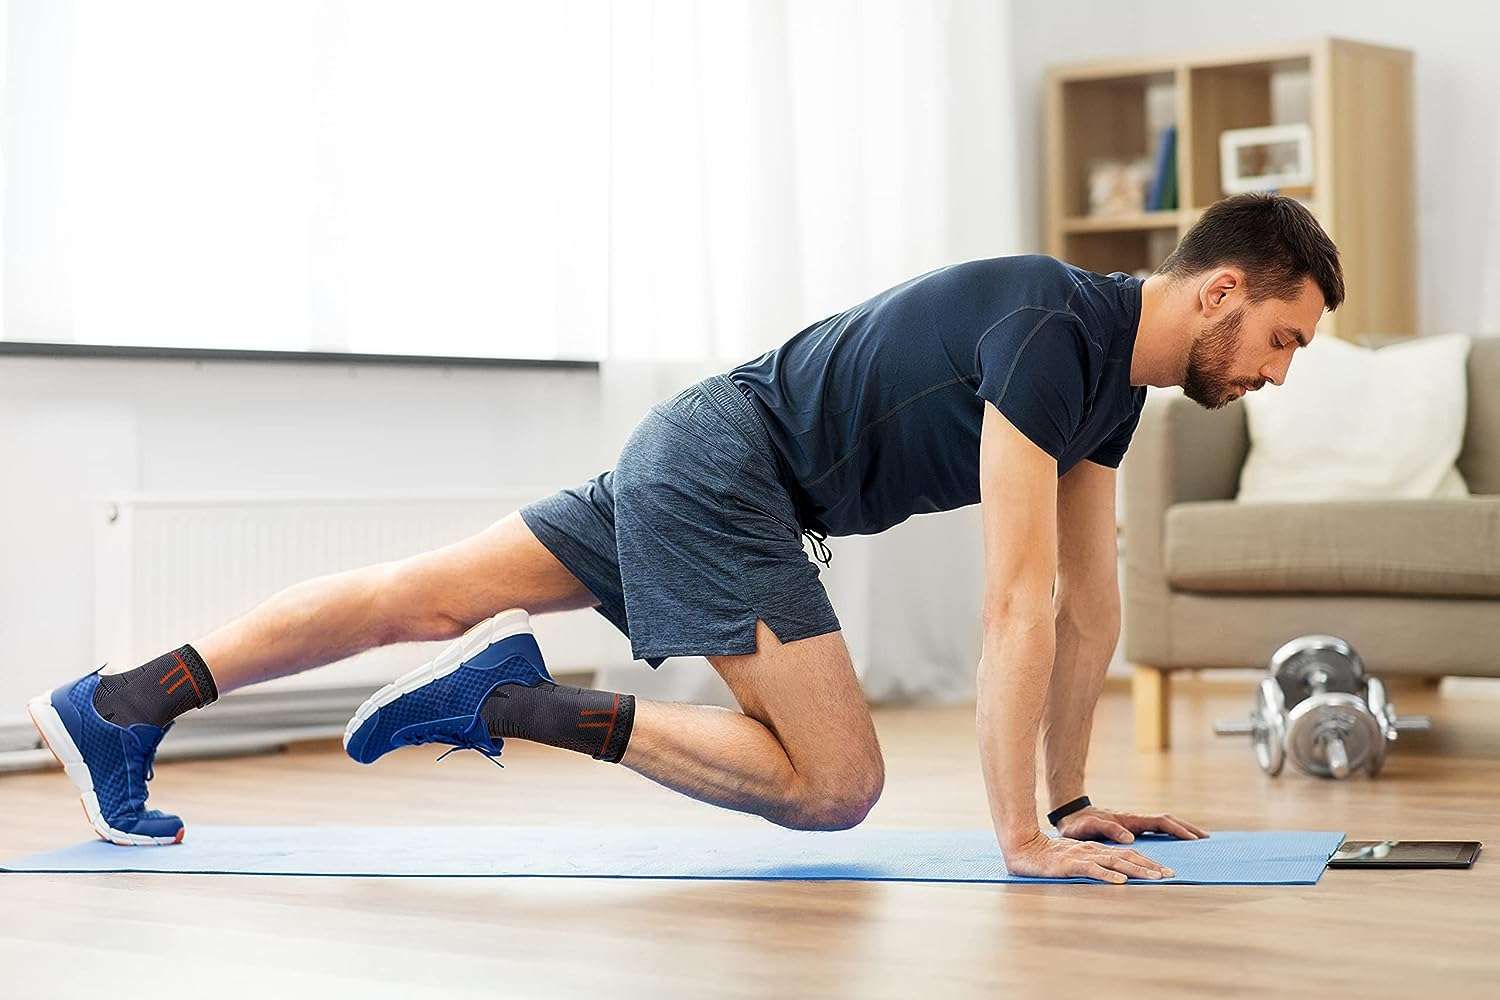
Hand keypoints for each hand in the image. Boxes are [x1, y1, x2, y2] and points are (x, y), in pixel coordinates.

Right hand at [1003, 830, 1174, 882]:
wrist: (1022, 848)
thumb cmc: (1047, 857)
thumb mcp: (1074, 859)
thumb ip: (1093, 863)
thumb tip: (1114, 874)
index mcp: (1095, 849)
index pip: (1126, 855)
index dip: (1147, 862)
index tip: (1165, 871)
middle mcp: (1092, 850)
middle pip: (1126, 857)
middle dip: (1150, 866)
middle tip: (1170, 875)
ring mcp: (1081, 856)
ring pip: (1114, 861)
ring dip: (1136, 870)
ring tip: (1153, 878)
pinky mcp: (1069, 864)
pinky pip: (1091, 869)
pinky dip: (1107, 874)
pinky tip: (1119, 881)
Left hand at [1055, 806, 1210, 844]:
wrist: (1070, 816)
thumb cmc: (1078, 824)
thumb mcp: (1089, 827)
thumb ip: (1108, 829)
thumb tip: (1130, 838)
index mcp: (1130, 820)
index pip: (1160, 822)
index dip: (1177, 829)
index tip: (1193, 839)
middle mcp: (1136, 820)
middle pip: (1168, 821)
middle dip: (1187, 829)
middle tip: (1206, 840)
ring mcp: (1135, 824)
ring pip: (1164, 825)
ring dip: (1181, 830)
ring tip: (1198, 841)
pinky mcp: (1132, 829)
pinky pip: (1156, 831)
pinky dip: (1170, 834)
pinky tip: (1176, 844)